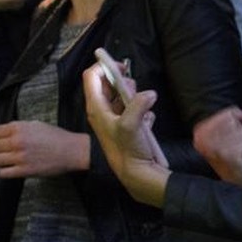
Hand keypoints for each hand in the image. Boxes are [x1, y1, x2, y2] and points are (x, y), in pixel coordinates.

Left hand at [0, 120, 86, 177]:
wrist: (71, 151)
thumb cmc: (56, 137)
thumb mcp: (36, 124)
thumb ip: (18, 127)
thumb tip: (3, 132)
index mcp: (19, 128)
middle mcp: (17, 141)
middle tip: (1, 151)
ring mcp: (20, 157)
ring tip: (5, 160)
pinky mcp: (24, 171)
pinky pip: (2, 173)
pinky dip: (3, 171)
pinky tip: (9, 168)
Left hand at [82, 63, 169, 204]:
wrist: (137, 174)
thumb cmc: (128, 151)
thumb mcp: (131, 124)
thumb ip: (139, 104)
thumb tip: (150, 94)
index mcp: (97, 108)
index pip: (91, 77)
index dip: (104, 66)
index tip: (121, 67)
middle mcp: (103, 111)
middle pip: (108, 84)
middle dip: (124, 82)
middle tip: (133, 89)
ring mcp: (115, 118)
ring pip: (123, 96)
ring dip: (135, 96)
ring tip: (143, 106)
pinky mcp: (128, 126)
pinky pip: (136, 109)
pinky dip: (143, 110)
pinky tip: (148, 121)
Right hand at [193, 105, 241, 191]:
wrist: (241, 182)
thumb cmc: (236, 155)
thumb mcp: (230, 131)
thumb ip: (233, 116)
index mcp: (199, 133)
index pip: (226, 115)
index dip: (235, 123)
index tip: (232, 139)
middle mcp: (203, 141)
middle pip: (234, 123)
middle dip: (240, 135)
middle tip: (235, 149)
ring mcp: (216, 149)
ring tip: (239, 155)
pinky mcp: (230, 156)